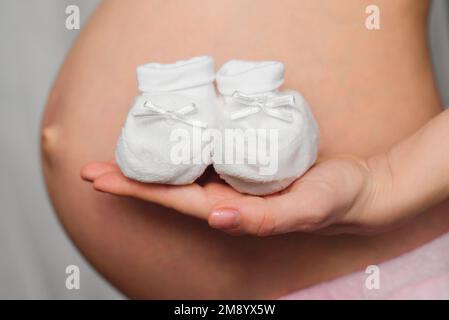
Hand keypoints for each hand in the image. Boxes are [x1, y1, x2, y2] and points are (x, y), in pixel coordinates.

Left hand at [81, 154, 400, 235]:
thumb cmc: (333, 200)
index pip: (175, 201)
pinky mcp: (246, 165)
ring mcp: (235, 183)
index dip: (136, 190)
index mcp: (233, 210)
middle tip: (94, 165)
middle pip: (169, 187)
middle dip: (130, 178)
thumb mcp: (305, 209)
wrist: (356, 190)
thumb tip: (217, 218)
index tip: (100, 179)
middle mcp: (227, 199)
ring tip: (122, 150)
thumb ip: (263, 218)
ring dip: (151, 163)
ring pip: (184, 172)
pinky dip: (181, 149)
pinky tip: (170, 140)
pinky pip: (206, 157)